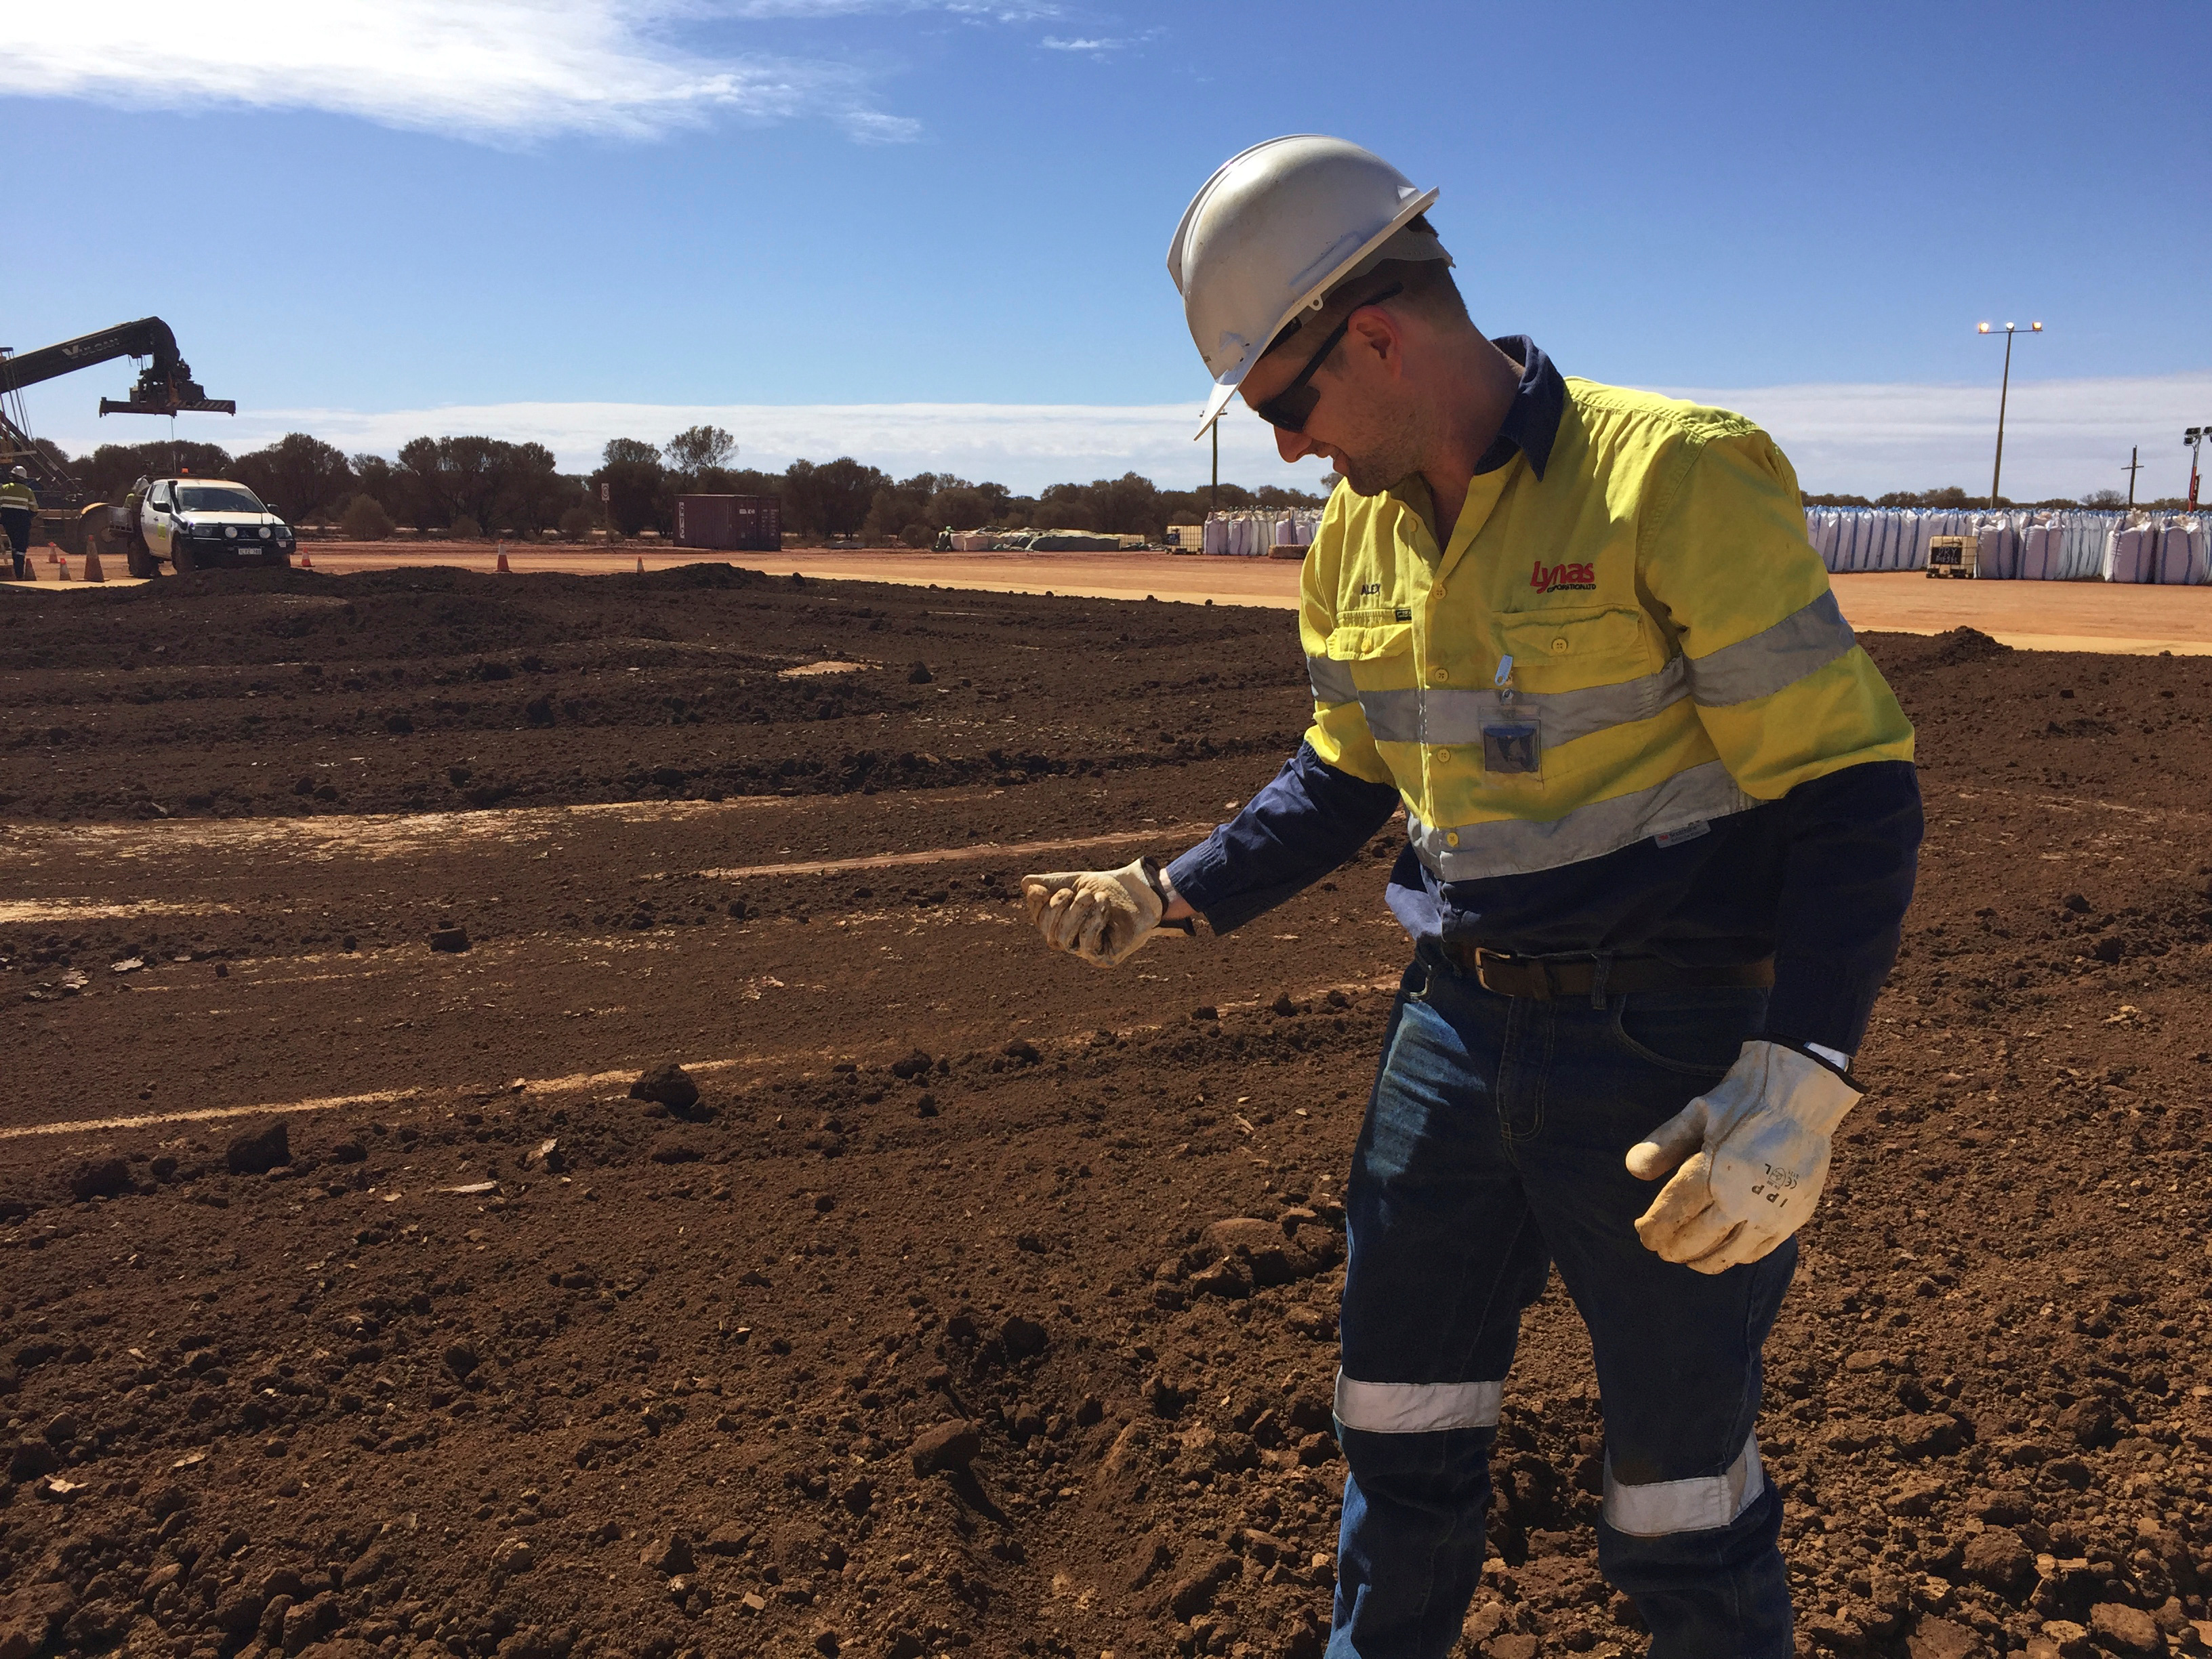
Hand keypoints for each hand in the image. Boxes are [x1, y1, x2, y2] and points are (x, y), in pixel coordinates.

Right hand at [1020, 860, 1162, 967]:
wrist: (1143, 893)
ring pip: (1065, 939)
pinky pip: (1087, 945)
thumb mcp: (1079, 881)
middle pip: (1049, 932)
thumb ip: (1053, 882)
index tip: (1040, 889)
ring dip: (1078, 913)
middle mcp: (1071, 941)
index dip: (1036, 906)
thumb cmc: (1111, 888)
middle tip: (1079, 891)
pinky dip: (1093, 922)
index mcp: (1062, 922)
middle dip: (1059, 909)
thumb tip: (1025, 883)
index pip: (1039, 919)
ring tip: (1093, 895)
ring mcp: (1087, 952)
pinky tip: (1104, 905)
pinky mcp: (1104, 958)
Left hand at [1625, 1040, 1860, 1272]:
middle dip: (1672, 1248)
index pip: (1672, 1214)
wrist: (1801, 1095)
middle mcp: (1741, 1200)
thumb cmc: (1743, 1099)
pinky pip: (1761, 1250)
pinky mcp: (1795, 1216)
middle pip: (1696, 1239)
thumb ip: (1664, 1144)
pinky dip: (1738, 1257)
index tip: (1642, 1234)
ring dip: (1703, 1261)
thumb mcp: (1697, 1112)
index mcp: (1711, 1173)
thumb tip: (1632, 1169)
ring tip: (1688, 1259)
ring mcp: (1772, 1212)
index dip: (1653, 1229)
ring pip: (1729, 1254)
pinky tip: (1726, 1253)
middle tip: (1660, 1250)